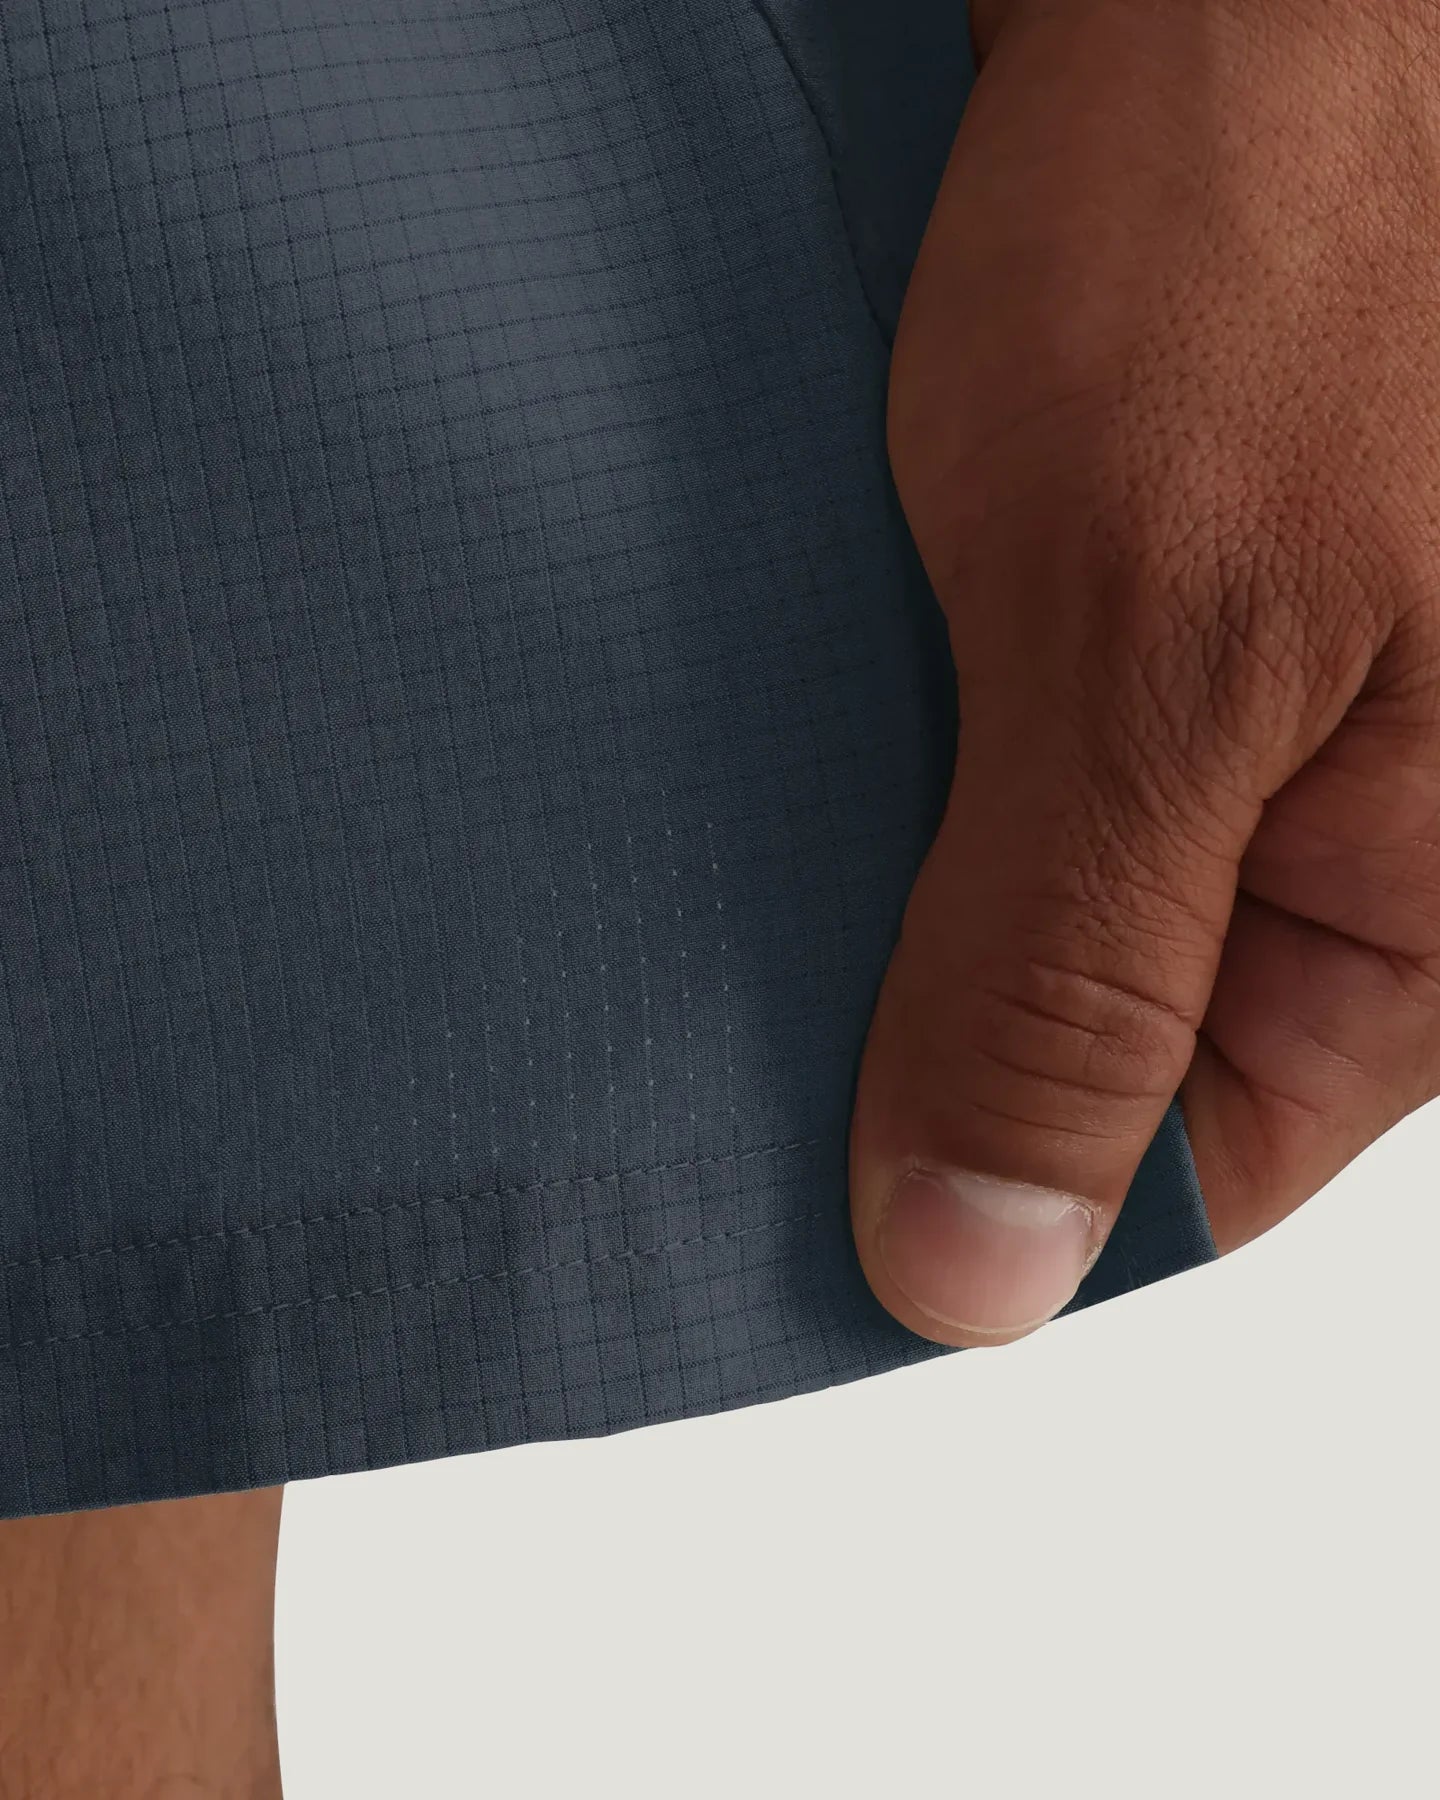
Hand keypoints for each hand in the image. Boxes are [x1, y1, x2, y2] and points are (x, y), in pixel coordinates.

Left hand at [849, 0, 1439, 1345]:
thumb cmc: (1268, 223)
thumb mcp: (1158, 644)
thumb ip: (1074, 967)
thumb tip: (985, 1266)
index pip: (1200, 1163)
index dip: (997, 1177)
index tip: (804, 1175)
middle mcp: (1364, 824)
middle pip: (1102, 1036)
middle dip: (925, 1014)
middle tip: (738, 991)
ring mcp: (1250, 724)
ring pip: (1035, 900)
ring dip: (890, 875)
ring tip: (758, 843)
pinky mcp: (1145, 623)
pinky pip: (1001, 766)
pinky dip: (889, 758)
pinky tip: (794, 739)